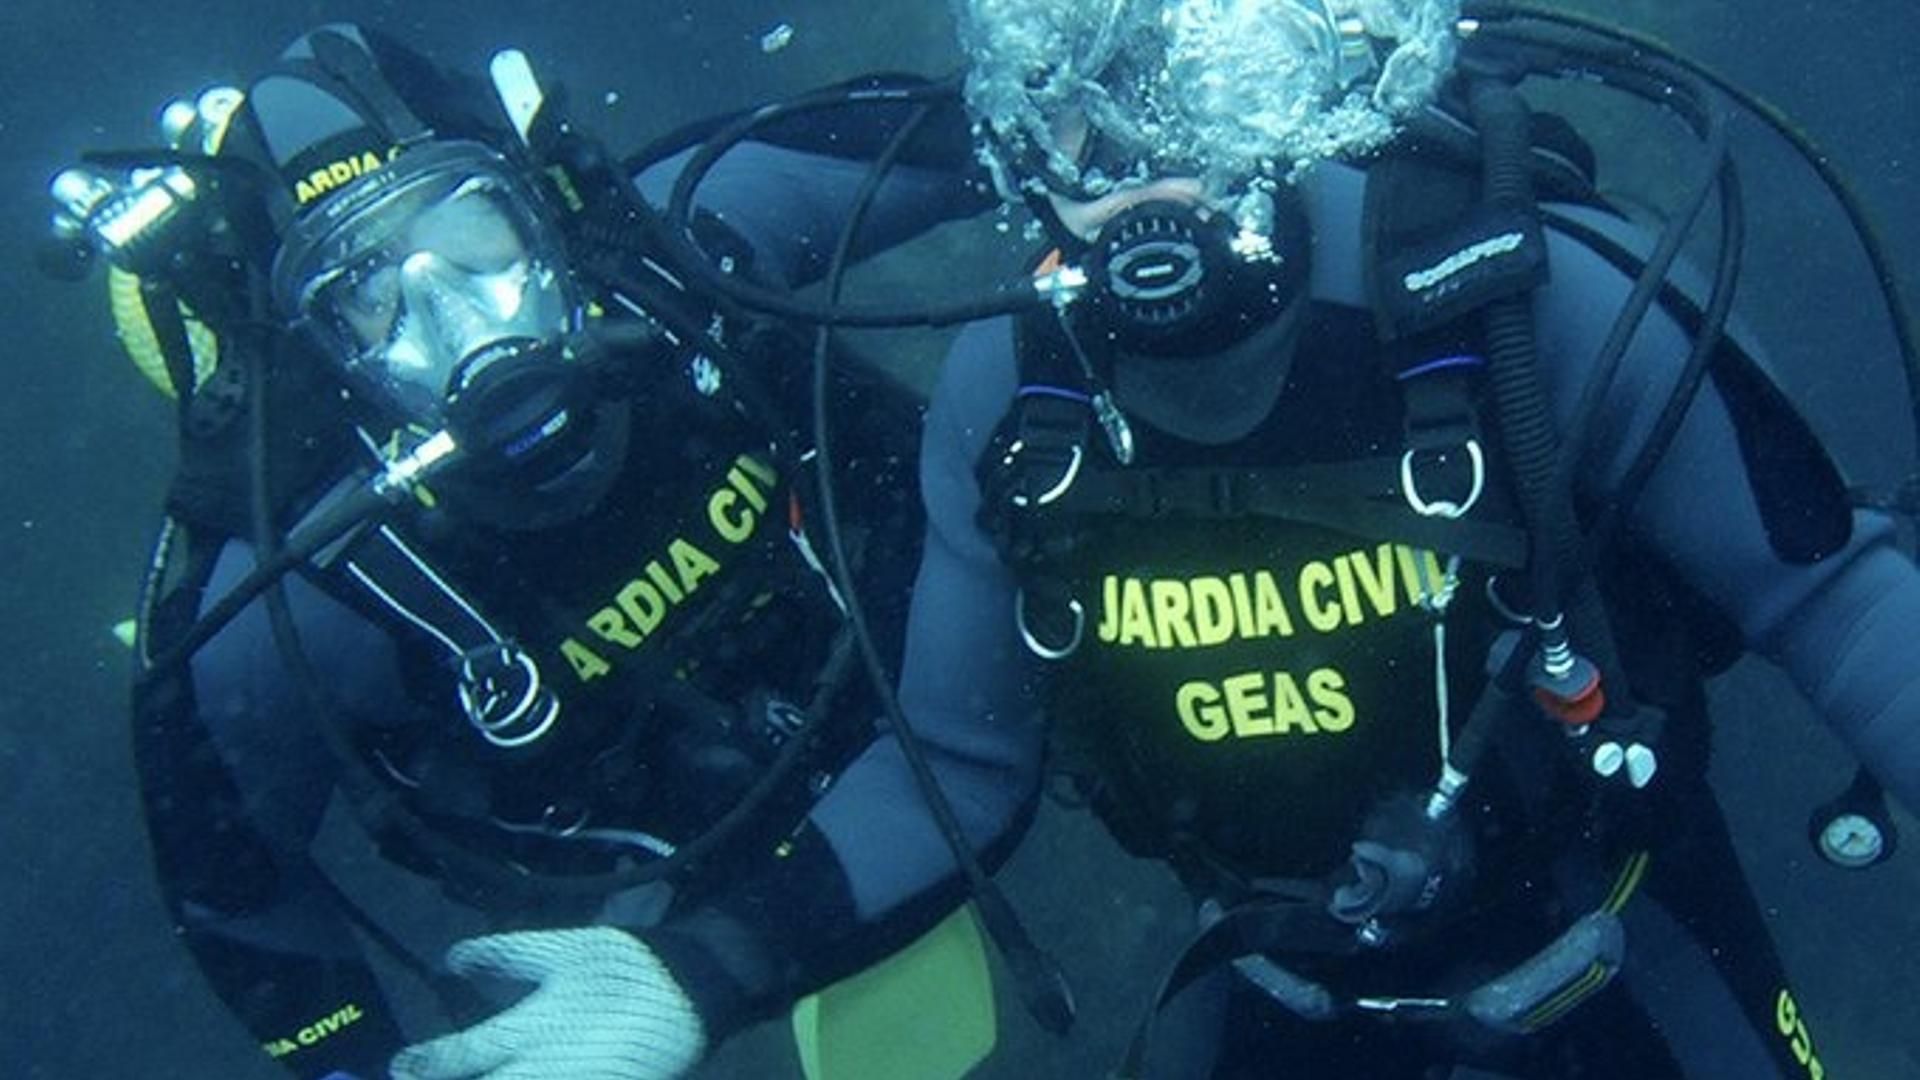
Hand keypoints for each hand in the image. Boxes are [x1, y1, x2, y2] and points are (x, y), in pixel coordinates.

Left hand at [390, 927, 705, 1079]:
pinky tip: (527, 1075)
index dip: (425, 1063)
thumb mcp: (562, 950)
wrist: (695, 989)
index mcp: (528, 1031)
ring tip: (476, 1078)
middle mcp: (540, 1072)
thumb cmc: (625, 964)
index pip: (460, 1056)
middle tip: (418, 1076)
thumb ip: (506, 955)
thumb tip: (451, 957)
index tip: (398, 1066)